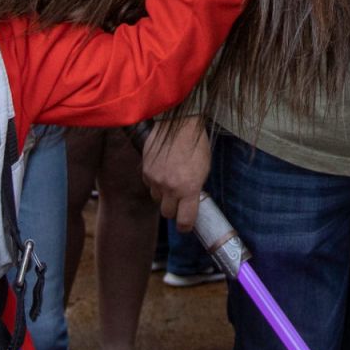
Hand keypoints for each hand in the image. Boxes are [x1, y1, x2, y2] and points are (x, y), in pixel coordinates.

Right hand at [142, 118, 212, 232]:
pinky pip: (149, 185)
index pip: (185, 220)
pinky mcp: (145, 170)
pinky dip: (155, 182)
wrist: (179, 123)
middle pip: (168, 213)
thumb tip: (190, 201)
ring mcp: (155, 180)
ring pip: (157, 199)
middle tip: (179, 200)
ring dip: (163, 195)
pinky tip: (162, 170)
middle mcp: (170, 188)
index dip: (186, 226)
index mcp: (189, 189)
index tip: (186, 225)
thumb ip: (195, 188)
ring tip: (171, 180)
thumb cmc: (196, 144)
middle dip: (174, 209)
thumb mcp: (203, 169)